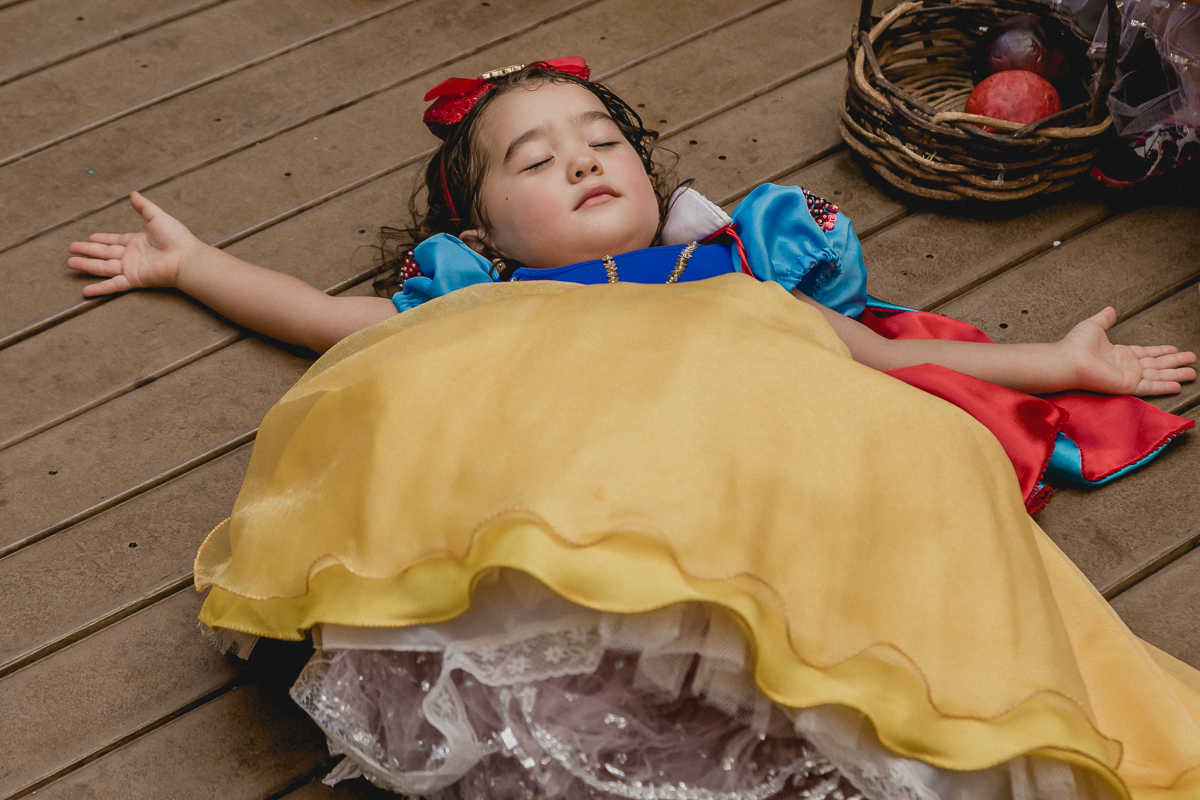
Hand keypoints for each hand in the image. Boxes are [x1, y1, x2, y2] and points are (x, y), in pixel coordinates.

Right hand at [68, 192, 200, 296]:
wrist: (186, 257)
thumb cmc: (177, 238)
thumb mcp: (158, 218)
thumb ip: (144, 207)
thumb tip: (133, 194)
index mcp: (137, 241)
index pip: (114, 240)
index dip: (101, 239)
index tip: (89, 238)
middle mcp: (131, 255)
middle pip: (104, 253)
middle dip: (87, 251)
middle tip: (71, 249)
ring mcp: (131, 268)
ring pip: (103, 267)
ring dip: (87, 266)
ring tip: (70, 263)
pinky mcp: (134, 279)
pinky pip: (113, 285)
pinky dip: (99, 289)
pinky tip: (85, 292)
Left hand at [1061, 307, 1196, 395]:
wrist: (1068, 358)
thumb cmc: (1076, 344)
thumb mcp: (1094, 326)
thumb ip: (1105, 318)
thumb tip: (1110, 309)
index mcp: (1120, 353)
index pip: (1146, 352)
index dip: (1161, 351)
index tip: (1174, 349)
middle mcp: (1127, 366)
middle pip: (1158, 364)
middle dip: (1176, 362)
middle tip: (1192, 359)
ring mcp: (1128, 376)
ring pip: (1159, 375)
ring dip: (1176, 374)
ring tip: (1193, 373)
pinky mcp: (1127, 385)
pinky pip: (1150, 386)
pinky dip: (1165, 386)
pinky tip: (1178, 386)